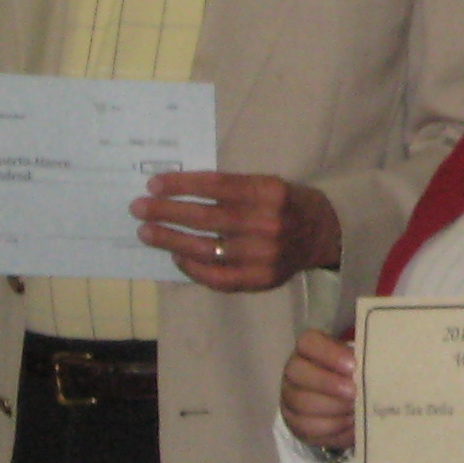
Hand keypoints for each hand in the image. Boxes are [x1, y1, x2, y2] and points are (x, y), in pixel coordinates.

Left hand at [132, 173, 340, 291]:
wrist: (324, 235)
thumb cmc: (287, 203)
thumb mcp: (267, 183)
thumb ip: (232, 187)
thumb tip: (177, 190)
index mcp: (270, 192)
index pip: (217, 186)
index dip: (182, 185)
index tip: (153, 184)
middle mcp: (268, 223)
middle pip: (207, 218)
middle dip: (167, 212)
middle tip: (139, 208)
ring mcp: (265, 255)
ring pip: (207, 249)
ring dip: (171, 240)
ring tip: (147, 233)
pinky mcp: (261, 279)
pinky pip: (218, 276)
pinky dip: (193, 267)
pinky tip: (176, 256)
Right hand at [279, 329, 357, 451]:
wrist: (345, 400)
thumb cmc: (354, 373)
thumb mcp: (358, 361)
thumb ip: (363, 360)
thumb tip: (378, 366)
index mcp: (308, 348)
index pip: (308, 343)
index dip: (329, 354)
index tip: (353, 366)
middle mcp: (293, 371)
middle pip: (298, 373)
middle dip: (327, 383)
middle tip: (353, 392)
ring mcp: (289, 398)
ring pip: (301, 403)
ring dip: (331, 408)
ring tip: (354, 410)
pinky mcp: (295, 423)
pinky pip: (308, 428)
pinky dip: (332, 427)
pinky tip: (350, 423)